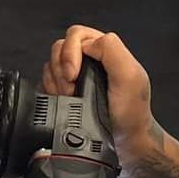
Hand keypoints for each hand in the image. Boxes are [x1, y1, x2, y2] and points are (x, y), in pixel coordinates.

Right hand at [44, 25, 156, 177]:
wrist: (125, 142)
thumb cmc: (131, 112)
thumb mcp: (130, 76)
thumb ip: (111, 50)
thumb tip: (86, 45)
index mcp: (106, 50)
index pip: (76, 35)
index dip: (71, 53)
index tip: (74, 76)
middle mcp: (91, 59)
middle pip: (60, 47)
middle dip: (60, 69)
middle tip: (70, 89)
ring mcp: (77, 74)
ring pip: (52, 63)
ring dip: (55, 81)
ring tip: (68, 97)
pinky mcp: (66, 89)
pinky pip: (47, 80)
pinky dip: (50, 90)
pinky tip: (62, 101)